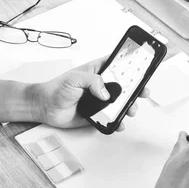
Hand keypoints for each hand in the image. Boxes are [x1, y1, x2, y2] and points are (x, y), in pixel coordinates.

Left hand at [31, 57, 149, 129]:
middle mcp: (102, 85)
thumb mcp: (74, 78)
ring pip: (121, 103)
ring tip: (130, 110)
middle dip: (136, 89)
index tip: (142, 69)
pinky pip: (112, 117)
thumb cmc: (57, 88)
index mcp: (98, 71)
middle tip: (143, 93)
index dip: (131, 66)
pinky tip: (120, 122)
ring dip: (129, 106)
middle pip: (125, 85)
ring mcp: (101, 100)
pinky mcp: (98, 114)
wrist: (45, 108)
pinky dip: (118, 121)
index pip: (118, 65)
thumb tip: (106, 93)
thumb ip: (93, 82)